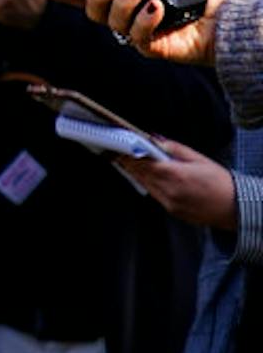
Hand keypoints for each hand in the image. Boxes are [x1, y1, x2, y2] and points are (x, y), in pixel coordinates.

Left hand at [113, 136, 238, 229]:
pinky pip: (155, 195)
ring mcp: (170, 203)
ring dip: (137, 175)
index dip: (128, 155)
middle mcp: (169, 191)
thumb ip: (174, 149)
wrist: (235, 208)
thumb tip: (155, 140)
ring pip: (146, 186)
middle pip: (141, 174)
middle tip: (117, 154)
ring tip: (128, 164)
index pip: (143, 163)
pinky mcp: (172, 211)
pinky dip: (150, 186)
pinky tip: (148, 178)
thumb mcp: (199, 159)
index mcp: (175, 175)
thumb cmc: (221, 183)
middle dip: (128, 164)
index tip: (119, 148)